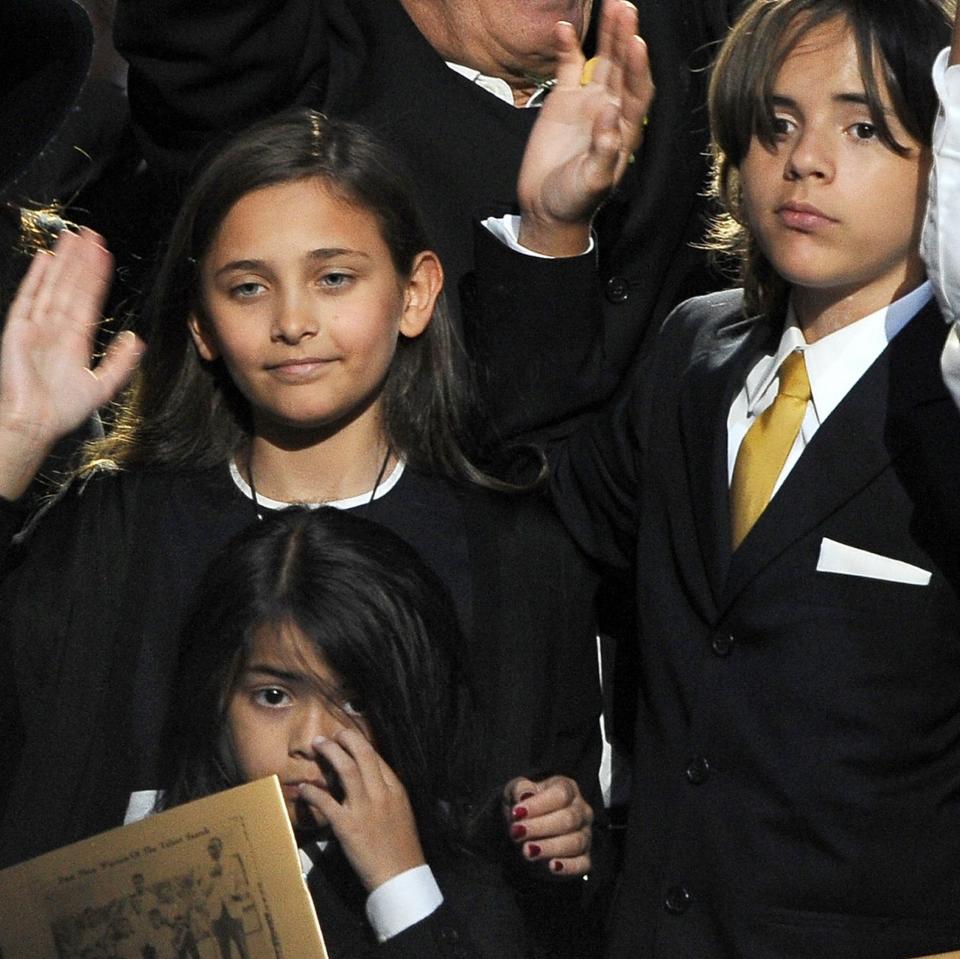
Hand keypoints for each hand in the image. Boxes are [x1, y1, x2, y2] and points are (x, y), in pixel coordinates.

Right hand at [0, 228, 143, 497]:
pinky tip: (46, 260)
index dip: (96, 277)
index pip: (89, 300)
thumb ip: (120, 362)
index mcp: (76, 339)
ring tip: (73, 237)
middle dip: (81, 261)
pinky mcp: (18, 330)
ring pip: (53, 286)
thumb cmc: (63, 410)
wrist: (35, 423)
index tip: (105, 255)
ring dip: (64, 262)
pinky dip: (37, 280)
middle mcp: (56, 328)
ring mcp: (37, 326)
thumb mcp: (103, 385)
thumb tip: (136, 339)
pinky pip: (28, 299)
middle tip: (92, 234)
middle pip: (71, 286)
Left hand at [298, 730, 426, 892]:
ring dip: (330, 753)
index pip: (376, 757)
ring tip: (318, 745)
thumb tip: (371, 777)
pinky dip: (312, 792)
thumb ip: (387, 792)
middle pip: (362, 755)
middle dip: (345, 739)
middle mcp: (380, 793)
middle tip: (332, 734)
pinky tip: (303, 788)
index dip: (359, 743)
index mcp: (396, 789)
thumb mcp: (402, 810)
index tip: (347, 738)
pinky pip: (326, 802)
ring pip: (346, 769)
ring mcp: (364, 808)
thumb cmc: (401, 845)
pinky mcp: (347, 826)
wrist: (400, 875)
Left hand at [503, 776, 592, 875]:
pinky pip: (582, 864)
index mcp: (567, 788)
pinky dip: (569, 866)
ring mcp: (585, 834)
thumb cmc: (523, 808)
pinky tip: (552, 866)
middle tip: (517, 833)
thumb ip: (519, 790)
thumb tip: (525, 794)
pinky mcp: (584, 858)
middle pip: (569, 819)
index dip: (539, 804)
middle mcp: (581, 810)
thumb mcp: (515, 793)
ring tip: (527, 851)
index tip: (517, 813)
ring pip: (575, 842)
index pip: (560, 794)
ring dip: (550, 847)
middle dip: (541, 827)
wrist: (525, 834)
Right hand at [517, 0, 653, 255]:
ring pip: (602, 60)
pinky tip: (563, 27)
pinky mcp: (563, 101)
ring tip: (610, 5)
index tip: (636, 43)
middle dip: (625, 38)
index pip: (637, 91)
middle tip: (625, 8)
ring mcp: (588, 102)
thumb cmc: (575, 201)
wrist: (547, 208)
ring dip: (607, 34)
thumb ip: (603, 150)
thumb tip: (609, 112)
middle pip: (624, 67)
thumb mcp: (592, 182)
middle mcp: (611, 110)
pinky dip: (566, 47)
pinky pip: (568, 67)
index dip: (638, 67)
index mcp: (624, 129)